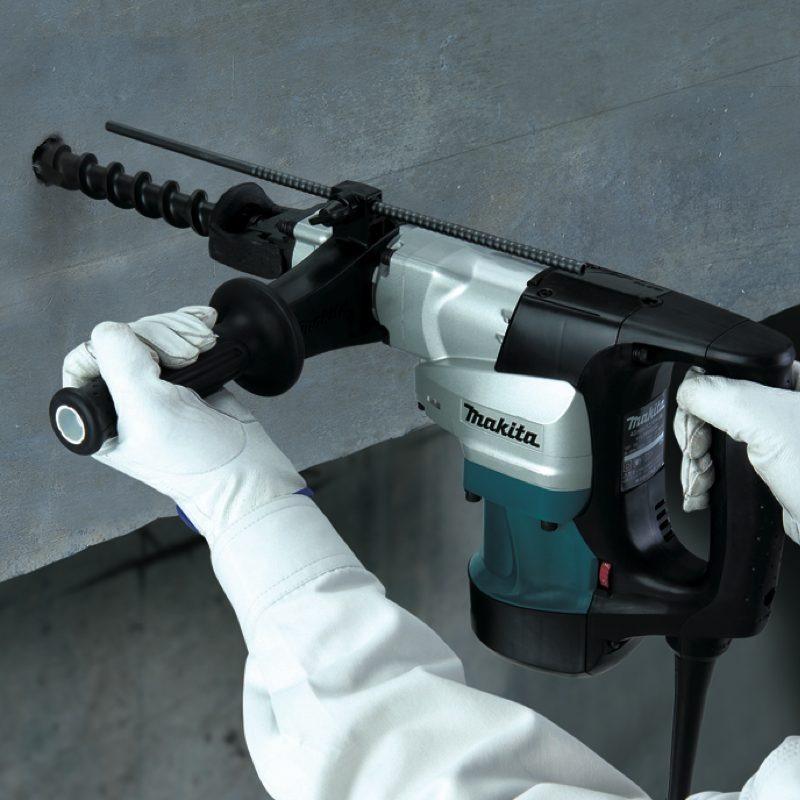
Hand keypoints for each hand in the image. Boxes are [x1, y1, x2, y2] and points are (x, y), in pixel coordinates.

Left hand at [62, 306, 304, 544]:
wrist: (247, 471)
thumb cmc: (197, 463)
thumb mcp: (148, 413)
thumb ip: (121, 365)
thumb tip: (110, 329)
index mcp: (97, 416)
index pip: (88, 357)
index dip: (119, 349)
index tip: (151, 361)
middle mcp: (120, 399)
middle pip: (124, 339)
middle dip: (160, 337)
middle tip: (185, 357)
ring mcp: (152, 385)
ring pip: (152, 332)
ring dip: (180, 331)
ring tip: (202, 349)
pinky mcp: (183, 375)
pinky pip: (177, 335)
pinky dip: (191, 326)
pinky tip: (205, 329)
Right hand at [674, 363, 799, 543]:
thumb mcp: (766, 421)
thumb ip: (719, 395)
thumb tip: (688, 389)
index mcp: (789, 382)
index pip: (726, 375)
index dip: (701, 400)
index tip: (696, 424)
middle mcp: (780, 409)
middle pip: (712, 412)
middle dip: (695, 441)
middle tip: (699, 455)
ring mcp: (772, 442)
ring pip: (712, 444)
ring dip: (696, 466)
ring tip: (703, 481)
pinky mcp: (765, 473)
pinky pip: (721, 469)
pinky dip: (704, 482)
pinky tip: (704, 491)